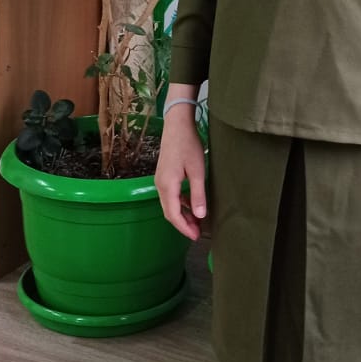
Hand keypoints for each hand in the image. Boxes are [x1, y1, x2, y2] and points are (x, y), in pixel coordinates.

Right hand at [155, 112, 206, 241]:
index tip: (196, 237)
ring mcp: (161, 180)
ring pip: (170, 204)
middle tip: (198, 233)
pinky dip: (181, 203)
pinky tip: (192, 204)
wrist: (177, 124)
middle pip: (169, 212)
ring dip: (182, 214)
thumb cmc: (188, 145)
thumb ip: (197, 194)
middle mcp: (160, 185)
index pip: (173, 215)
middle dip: (183, 224)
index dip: (184, 228)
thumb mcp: (197, 170)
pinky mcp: (164, 175)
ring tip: (197, 221)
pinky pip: (171, 195)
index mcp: (167, 186)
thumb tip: (200, 216)